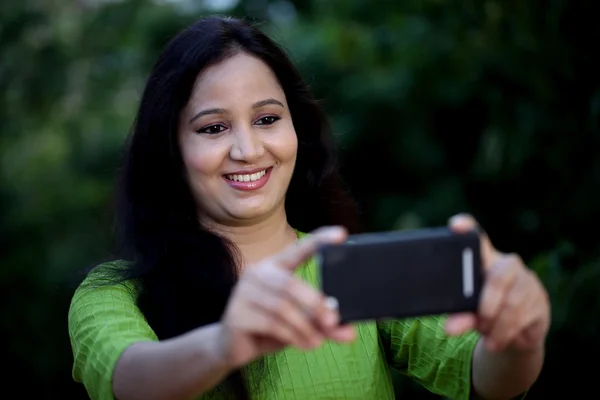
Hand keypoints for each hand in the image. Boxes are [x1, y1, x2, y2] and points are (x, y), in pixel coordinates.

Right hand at [218, 226, 355, 368]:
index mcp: (274, 266)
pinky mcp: (236, 313)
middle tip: (332, 321)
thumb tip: (349, 332)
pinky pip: (271, 322)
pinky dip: (293, 335)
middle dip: (315, 304)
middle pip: (291, 284)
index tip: (342, 234)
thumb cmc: (269, 328)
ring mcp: (243, 292)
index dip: (320, 240)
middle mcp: (257, 272)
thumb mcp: (300, 324)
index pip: (299, 249)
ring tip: (317, 341)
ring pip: (283, 306)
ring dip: (305, 326)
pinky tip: (304, 344)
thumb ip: (323, 325)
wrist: (231, 346)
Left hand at [445, 214, 550, 353]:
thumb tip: (449, 329)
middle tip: (479, 320)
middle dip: (487, 302)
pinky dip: (506, 333)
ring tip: (486, 334)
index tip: (455, 225)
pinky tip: (497, 340)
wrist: (514, 335)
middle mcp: (508, 264)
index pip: (477, 237)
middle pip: (498, 276)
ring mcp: (528, 281)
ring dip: (496, 323)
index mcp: (485, 260)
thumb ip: (460, 317)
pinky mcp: (541, 301)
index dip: (467, 227)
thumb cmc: (486, 313)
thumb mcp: (470, 313)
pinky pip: (523, 317)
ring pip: (512, 302)